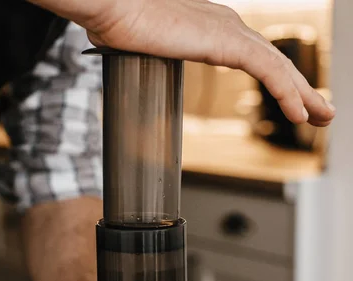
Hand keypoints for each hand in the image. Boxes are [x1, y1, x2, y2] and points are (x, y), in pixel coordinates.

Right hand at [29, 0, 334, 126]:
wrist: (110, 5)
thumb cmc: (119, 24)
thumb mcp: (147, 49)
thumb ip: (157, 58)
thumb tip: (144, 71)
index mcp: (213, 27)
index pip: (257, 57)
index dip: (278, 80)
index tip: (291, 101)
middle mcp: (227, 25)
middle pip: (275, 61)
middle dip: (302, 89)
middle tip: (320, 112)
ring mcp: (228, 31)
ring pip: (279, 67)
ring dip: (304, 95)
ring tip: (322, 118)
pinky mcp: (225, 41)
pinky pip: (268, 71)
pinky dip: (286, 94)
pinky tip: (299, 114)